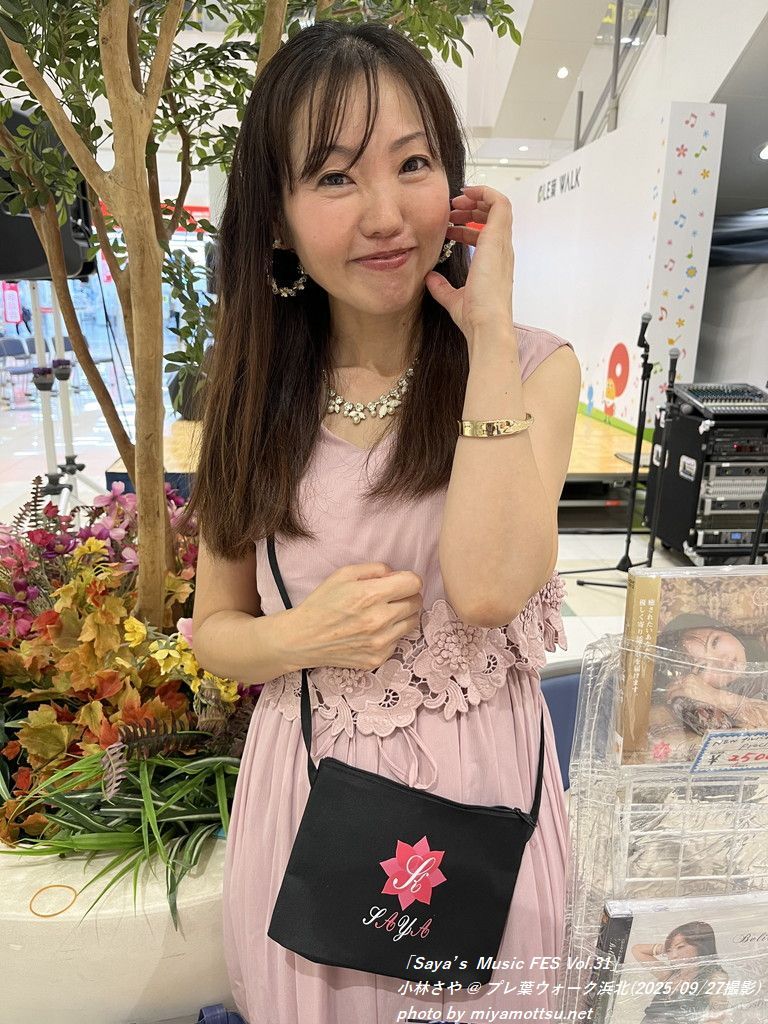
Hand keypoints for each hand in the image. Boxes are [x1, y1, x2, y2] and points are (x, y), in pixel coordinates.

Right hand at [292, 562, 423, 671]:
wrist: (303, 638)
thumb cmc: (322, 603)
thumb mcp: (344, 574)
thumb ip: (375, 569)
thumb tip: (396, 574)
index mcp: (371, 595)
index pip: (414, 584)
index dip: (409, 579)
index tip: (400, 581)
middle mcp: (379, 620)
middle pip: (416, 603)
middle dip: (407, 596)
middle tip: (392, 596)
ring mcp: (380, 642)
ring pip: (412, 622)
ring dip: (403, 615)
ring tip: (384, 613)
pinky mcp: (378, 658)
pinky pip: (398, 641)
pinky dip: (391, 633)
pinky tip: (373, 630)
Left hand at [424, 183, 514, 337]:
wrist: (485, 323)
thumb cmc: (475, 316)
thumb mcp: (453, 298)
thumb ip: (442, 287)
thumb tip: (430, 278)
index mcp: (494, 263)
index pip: (485, 234)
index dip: (467, 226)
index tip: (449, 226)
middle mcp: (501, 251)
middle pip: (492, 217)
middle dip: (471, 208)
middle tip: (451, 209)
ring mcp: (501, 243)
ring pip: (497, 206)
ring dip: (477, 198)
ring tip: (456, 201)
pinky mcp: (497, 237)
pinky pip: (499, 202)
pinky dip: (484, 192)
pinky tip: (466, 194)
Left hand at [666, 673, 721, 705]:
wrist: (716, 697)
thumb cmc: (711, 694)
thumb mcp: (701, 685)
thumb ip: (693, 685)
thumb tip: (687, 689)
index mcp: (692, 676)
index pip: (678, 679)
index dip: (673, 684)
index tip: (671, 687)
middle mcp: (688, 678)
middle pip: (674, 682)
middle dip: (669, 688)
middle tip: (667, 693)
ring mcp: (686, 684)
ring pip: (672, 688)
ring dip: (669, 693)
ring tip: (667, 698)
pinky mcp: (685, 691)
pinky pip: (674, 693)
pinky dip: (670, 697)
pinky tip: (669, 700)